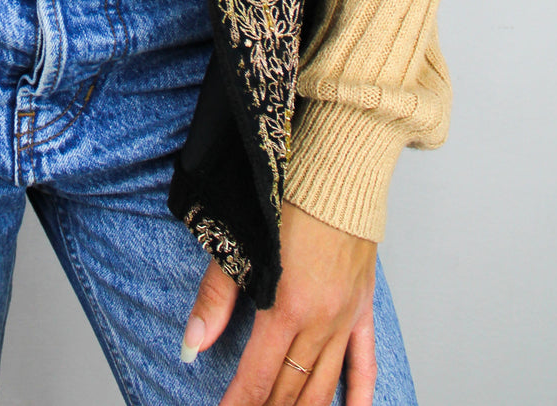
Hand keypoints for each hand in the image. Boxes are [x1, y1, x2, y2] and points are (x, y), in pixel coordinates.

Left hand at [182, 200, 377, 405]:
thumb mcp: (242, 245)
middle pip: (291, 388)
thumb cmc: (287, 200)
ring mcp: (346, 318)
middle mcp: (320, 321)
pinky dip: (358, 397)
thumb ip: (215, 300)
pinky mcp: (363, 309)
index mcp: (287, 307)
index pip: (259, 376)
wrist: (338, 174)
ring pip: (324, 385)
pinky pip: (364, 364)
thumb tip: (192, 346)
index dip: (240, 404)